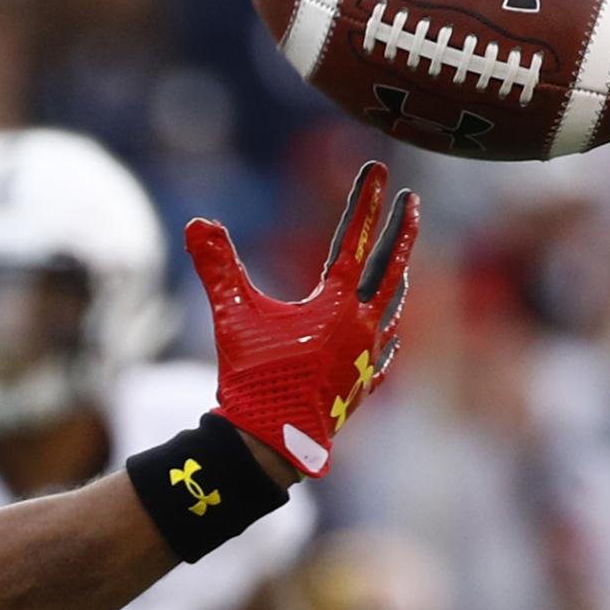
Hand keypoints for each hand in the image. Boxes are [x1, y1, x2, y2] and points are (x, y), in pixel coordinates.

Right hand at [186, 161, 418, 479]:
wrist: (273, 440)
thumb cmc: (254, 376)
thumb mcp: (232, 316)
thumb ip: (217, 267)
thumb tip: (196, 223)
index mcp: (336, 303)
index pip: (354, 238)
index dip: (363, 201)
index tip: (378, 170)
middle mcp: (363, 323)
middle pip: (392, 266)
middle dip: (403, 229)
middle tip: (413, 200)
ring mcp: (370, 354)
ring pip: (395, 304)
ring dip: (399, 275)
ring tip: (402, 259)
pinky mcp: (366, 381)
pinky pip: (389, 346)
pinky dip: (390, 327)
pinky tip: (390, 327)